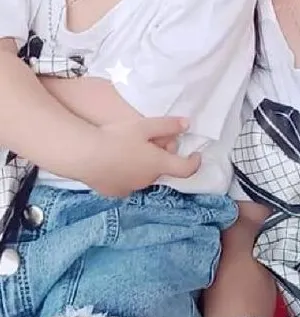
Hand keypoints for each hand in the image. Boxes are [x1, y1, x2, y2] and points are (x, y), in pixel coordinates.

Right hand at [87, 116, 201, 196]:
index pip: (185, 169)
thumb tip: (187, 124)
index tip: (195, 155)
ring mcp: (130, 188)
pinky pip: (127, 181)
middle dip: (161, 155)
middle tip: (152, 139)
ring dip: (143, 164)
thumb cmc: (118, 137)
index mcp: (158, 164)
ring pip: (143, 175)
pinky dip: (127, 172)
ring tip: (130, 147)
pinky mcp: (114, 191)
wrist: (86, 155)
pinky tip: (115, 160)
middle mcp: (148, 180)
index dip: (194, 162)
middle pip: (161, 168)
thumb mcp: (145, 126)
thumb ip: (168, 125)